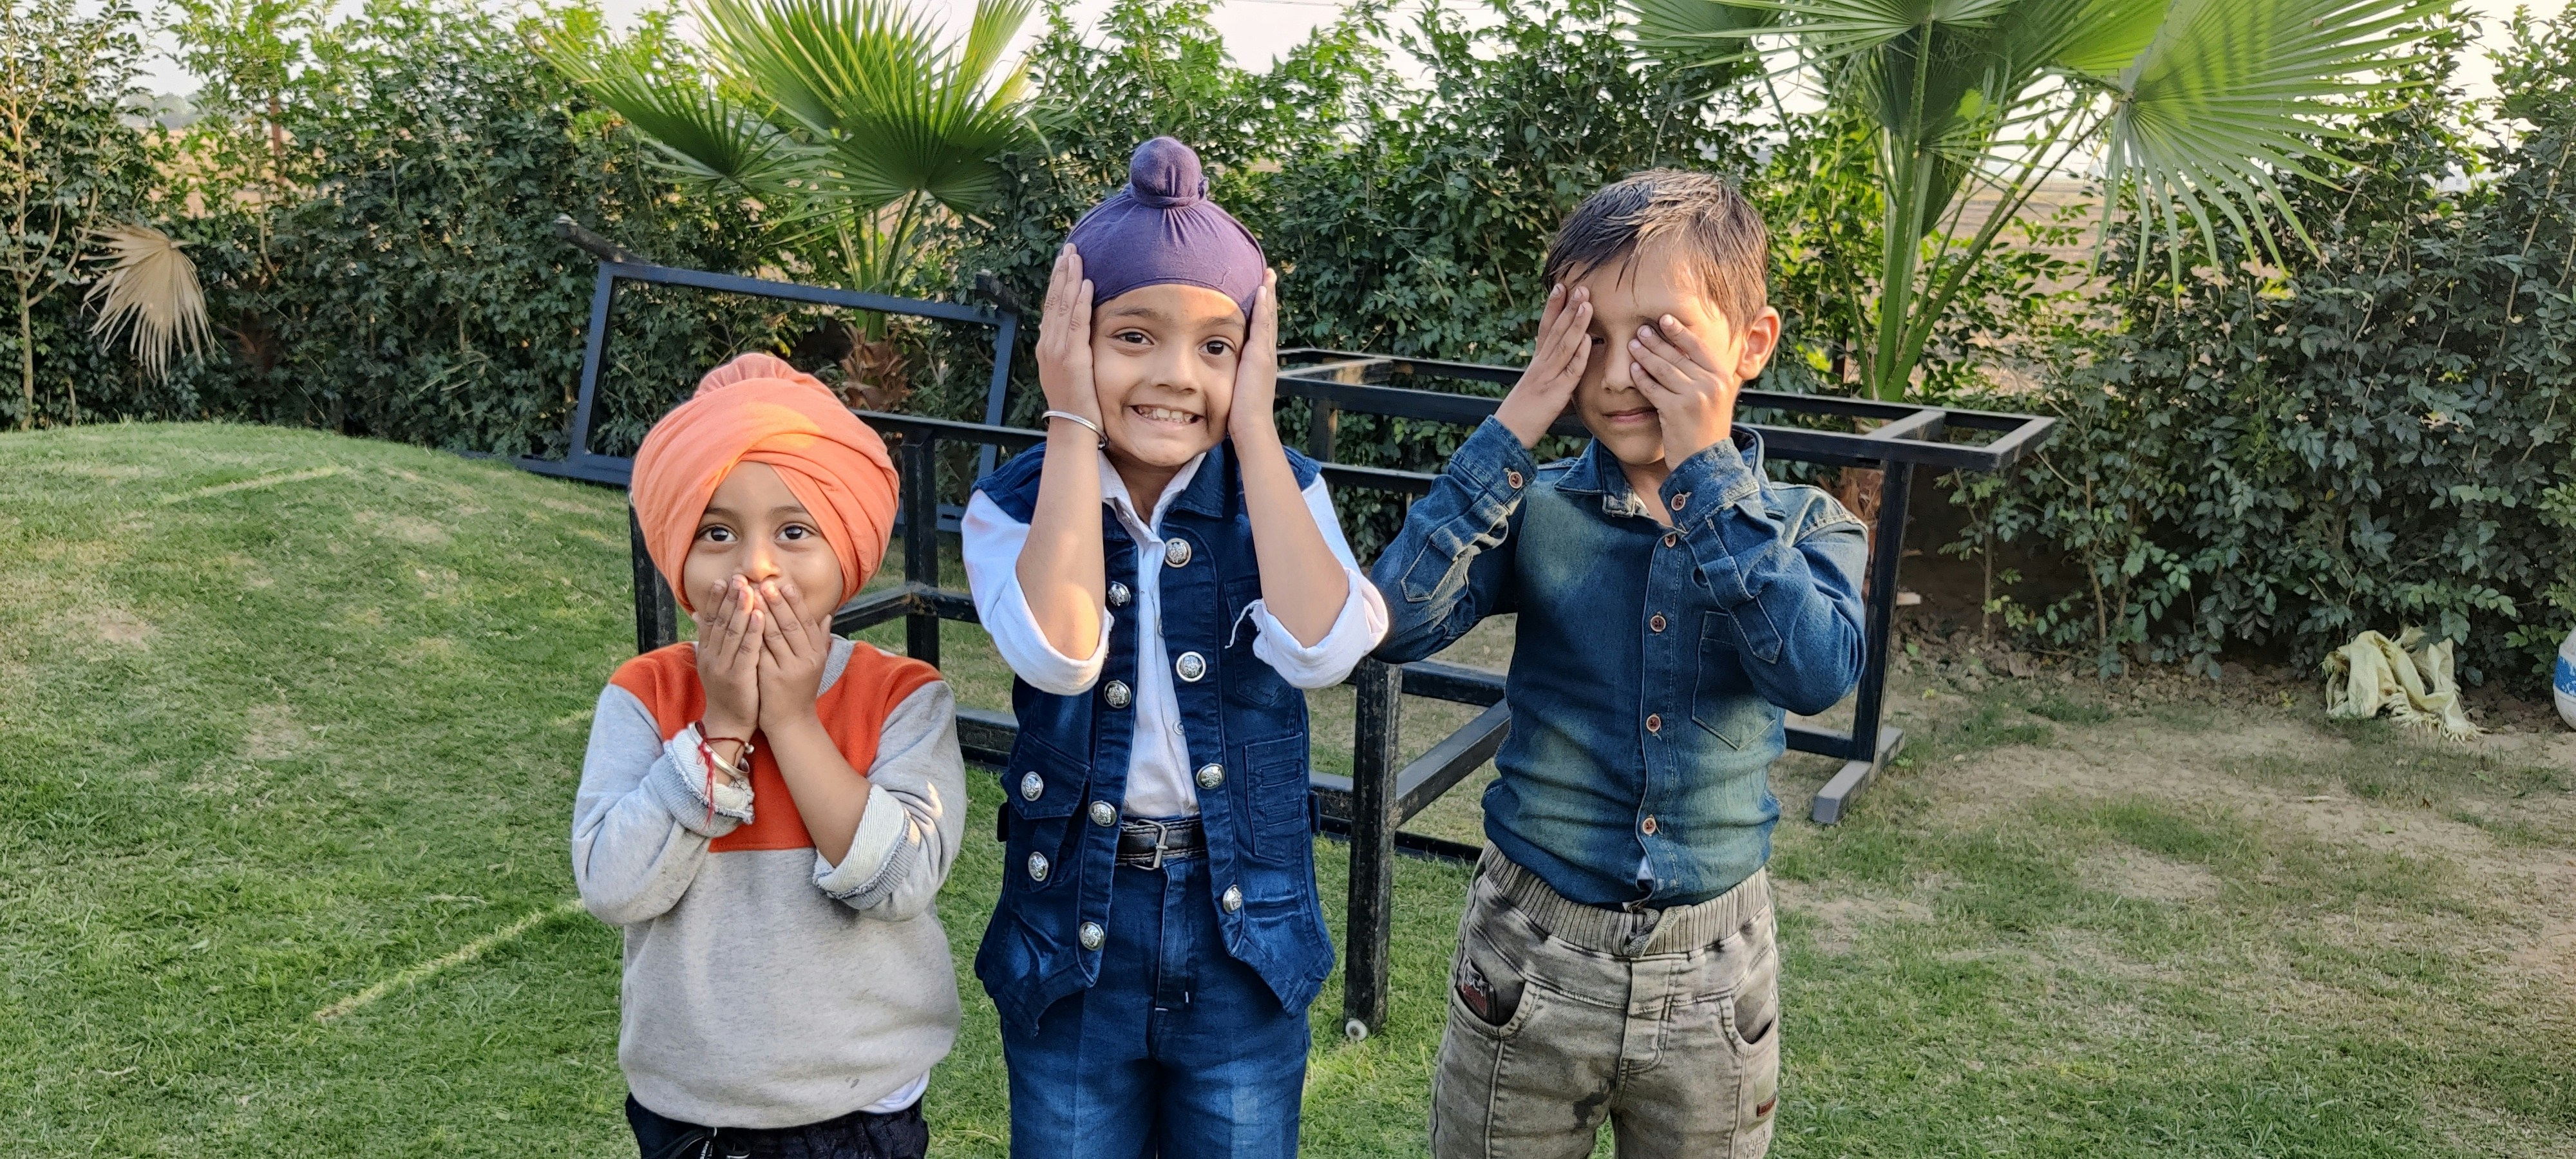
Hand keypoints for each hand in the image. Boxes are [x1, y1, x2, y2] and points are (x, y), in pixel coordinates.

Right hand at [695, 575, 762, 753]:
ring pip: (732, 632)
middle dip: (729, 598)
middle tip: (737, 577)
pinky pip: (746, 650)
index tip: (724, 579)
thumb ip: (709, 638)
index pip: (711, 619)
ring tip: (748, 589)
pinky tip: (760, 616)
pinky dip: (753, 631)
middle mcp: (712, 656)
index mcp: (707, 651)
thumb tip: (699, 613)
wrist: (727, 723)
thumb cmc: (727, 690)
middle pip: (720, 621)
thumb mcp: (714, 662)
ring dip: (740, 609)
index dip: (717, 599)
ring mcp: (723, 666)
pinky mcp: (738, 676)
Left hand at [753, 576, 830, 738]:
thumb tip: (827, 613)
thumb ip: (821, 637)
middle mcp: (807, 658)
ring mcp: (790, 669)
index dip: (794, 601)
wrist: (792, 722)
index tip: (782, 583)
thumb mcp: (815, 662)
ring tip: (750, 595)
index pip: (805, 620)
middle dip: (776, 602)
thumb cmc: (800, 689)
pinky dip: (751, 634)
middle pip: (790, 624)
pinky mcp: (772, 678)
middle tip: (763, 583)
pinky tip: (741, 621)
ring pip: (774, 635)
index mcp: (817, 651)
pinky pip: (760, 651)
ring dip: (761, 612)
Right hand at [1035, 245, 1099, 427]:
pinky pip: (1075, 323)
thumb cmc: (1077, 403)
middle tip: (1069, 249)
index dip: (1057, 283)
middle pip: (1053, 300)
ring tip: (1075, 256)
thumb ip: (1070, 350)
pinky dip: (1079, 301)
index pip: (1051, 307)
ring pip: (1062, 306)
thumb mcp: (1069, 372)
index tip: (1064, 262)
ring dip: (1069, 279)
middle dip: (1061, 272)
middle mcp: (1047, 345)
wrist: (1073, 427)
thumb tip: (1072, 334)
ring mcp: (1057, 351)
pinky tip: (1086, 283)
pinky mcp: (1071, 357)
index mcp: (1047, 347)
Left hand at [1227, 270, 1281, 449]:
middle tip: (1270, 275)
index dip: (1263, 311)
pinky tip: (1263, 289)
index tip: (1262, 292)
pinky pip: (1264, 324)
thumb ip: (1231, 379)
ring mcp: (1265, 354)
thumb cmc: (1239, 416)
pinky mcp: (1260, 356)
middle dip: (1269, 296)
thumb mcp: (1234, 391)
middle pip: (1269, 319)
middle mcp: (1266, 355)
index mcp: (1260, 362)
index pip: (1262, 330)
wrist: (1250, 427)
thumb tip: (1219, 377)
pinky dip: (1265, 306)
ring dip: (1269, 295)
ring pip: (1269, 318)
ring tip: (1269, 275)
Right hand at [1494, 284, 1591, 447]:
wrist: (1507, 434)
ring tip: (1586, 303)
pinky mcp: (1555, 394)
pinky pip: (1569, 372)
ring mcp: (1547, 377)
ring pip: (1563, 345)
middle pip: (1555, 330)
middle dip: (1567, 307)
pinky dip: (1578, 355)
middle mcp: (1540, 365)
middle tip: (1579, 285)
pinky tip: (1587, 340)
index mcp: (1537, 362)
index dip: (1553, 307)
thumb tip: (1570, 367)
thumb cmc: (1525, 414)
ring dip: (1575, 323)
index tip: (1561, 286)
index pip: (1545, 328)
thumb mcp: (1539, 388)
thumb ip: (1553, 375)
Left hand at [1628, 313, 1736, 465]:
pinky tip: (1632, 369)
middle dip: (1656, 341)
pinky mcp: (1675, 410)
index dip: (1679, 332)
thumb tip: (1685, 350)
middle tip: (1640, 330)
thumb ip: (1705, 376)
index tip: (1664, 319)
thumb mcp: (1715, 399)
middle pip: (1677, 355)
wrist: (1706, 462)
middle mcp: (1711, 384)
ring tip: (1632, 344)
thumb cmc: (1706, 430)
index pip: (1698, 347)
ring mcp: (1694, 396)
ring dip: (1644, 355)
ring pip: (1663, 369)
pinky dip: (1640, 377)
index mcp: (1722, 377)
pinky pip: (1652, 388)